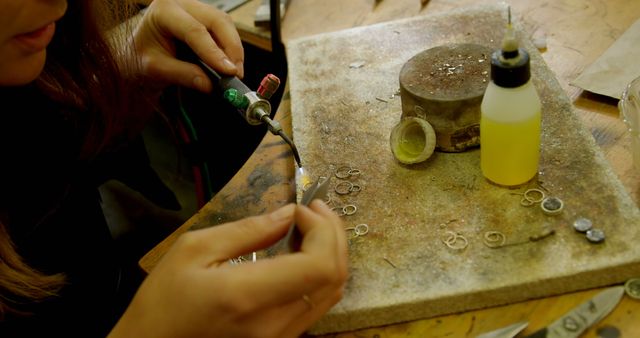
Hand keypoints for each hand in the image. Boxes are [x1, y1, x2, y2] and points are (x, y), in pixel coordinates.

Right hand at [109, 201, 348, 337]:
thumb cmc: (164, 300)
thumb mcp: (194, 250)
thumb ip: (248, 231)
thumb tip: (288, 215)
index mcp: (247, 296)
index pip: (319, 265)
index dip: (322, 230)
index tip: (300, 209)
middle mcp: (273, 325)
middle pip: (333, 277)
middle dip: (332, 234)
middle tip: (314, 208)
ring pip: (331, 293)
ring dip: (330, 253)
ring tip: (311, 226)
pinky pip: (317, 305)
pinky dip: (320, 273)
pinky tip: (303, 253)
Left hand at [131, 0, 243, 91]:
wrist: (138, 53)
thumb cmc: (141, 57)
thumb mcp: (156, 69)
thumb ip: (182, 75)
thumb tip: (209, 84)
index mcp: (164, 11)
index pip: (195, 30)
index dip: (214, 52)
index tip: (229, 71)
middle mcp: (182, 4)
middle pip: (217, 21)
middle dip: (231, 48)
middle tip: (236, 73)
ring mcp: (195, 8)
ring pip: (225, 24)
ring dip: (234, 49)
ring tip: (235, 72)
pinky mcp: (205, 18)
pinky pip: (224, 30)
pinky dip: (230, 48)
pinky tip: (229, 64)